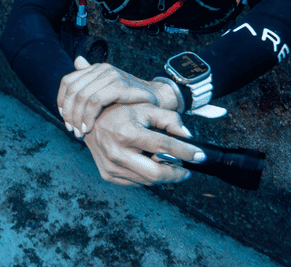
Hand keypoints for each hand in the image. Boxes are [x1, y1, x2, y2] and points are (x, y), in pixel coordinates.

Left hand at [57, 56, 180, 137]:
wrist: (158, 101)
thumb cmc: (131, 101)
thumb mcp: (108, 91)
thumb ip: (92, 80)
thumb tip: (77, 61)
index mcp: (96, 69)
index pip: (67, 82)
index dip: (62, 102)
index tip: (66, 120)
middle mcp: (102, 69)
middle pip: (72, 89)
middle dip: (69, 113)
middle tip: (72, 130)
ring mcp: (111, 75)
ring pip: (82, 95)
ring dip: (77, 117)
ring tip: (80, 132)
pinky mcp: (120, 85)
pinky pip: (95, 100)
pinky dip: (88, 116)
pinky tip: (88, 127)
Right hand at [82, 103, 203, 185]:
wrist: (91, 120)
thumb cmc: (121, 111)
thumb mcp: (146, 108)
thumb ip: (170, 119)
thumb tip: (188, 137)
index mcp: (127, 133)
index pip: (163, 146)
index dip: (185, 152)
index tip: (199, 156)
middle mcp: (116, 152)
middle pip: (156, 173)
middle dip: (175, 174)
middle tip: (186, 170)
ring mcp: (111, 166)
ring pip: (147, 181)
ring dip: (161, 175)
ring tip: (166, 163)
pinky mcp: (108, 174)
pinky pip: (135, 182)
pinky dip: (146, 176)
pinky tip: (148, 164)